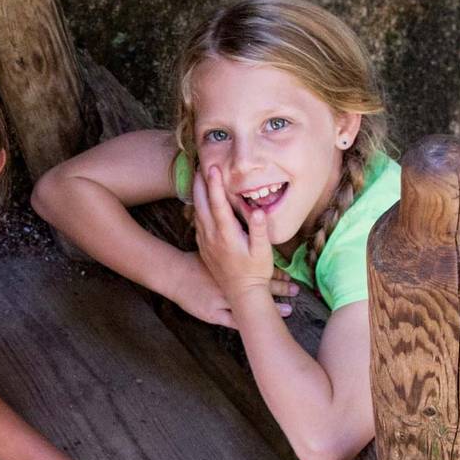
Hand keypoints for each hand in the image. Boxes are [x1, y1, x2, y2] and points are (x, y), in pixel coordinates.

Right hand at [167, 252, 296, 327]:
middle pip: (260, 290)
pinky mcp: (214, 314)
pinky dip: (250, 324)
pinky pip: (235, 321)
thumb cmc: (194, 263)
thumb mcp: (214, 249)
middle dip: (279, 290)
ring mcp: (223, 302)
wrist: (175, 275)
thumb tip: (248, 228)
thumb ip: (232, 244)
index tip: (292, 278)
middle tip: (297, 291)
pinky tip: (264, 329)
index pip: (260, 273)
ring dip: (270, 309)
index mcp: (234, 271)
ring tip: (289, 311)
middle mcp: (231, 286)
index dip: (276, 275)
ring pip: (251, 307)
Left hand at [193, 164, 282, 304]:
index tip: (213, 168)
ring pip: (197, 213)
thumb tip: (258, 210)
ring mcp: (206, 242)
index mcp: (227, 235)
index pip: (218, 204)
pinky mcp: (204, 248)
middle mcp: (212, 237)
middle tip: (200, 165)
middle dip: (200, 184)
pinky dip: (197, 209)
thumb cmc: (256, 272)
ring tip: (198, 178)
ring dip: (196, 194)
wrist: (241, 294)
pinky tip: (199, 203)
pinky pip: (197, 224)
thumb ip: (259, 231)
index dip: (215, 185)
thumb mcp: (262, 252)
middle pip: (202, 205)